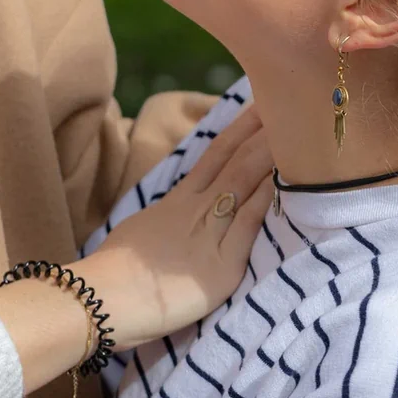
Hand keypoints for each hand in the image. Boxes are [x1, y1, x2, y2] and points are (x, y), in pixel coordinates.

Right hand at [73, 106, 271, 349]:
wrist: (103, 296)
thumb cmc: (112, 272)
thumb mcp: (140, 233)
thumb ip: (163, 223)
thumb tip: (169, 222)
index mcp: (176, 202)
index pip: (214, 156)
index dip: (237, 131)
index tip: (256, 108)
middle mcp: (195, 209)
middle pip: (233, 160)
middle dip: (259, 131)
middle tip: (282, 101)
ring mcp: (208, 235)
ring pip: (243, 182)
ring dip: (268, 155)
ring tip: (294, 130)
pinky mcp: (220, 266)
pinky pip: (247, 225)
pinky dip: (266, 200)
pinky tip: (285, 181)